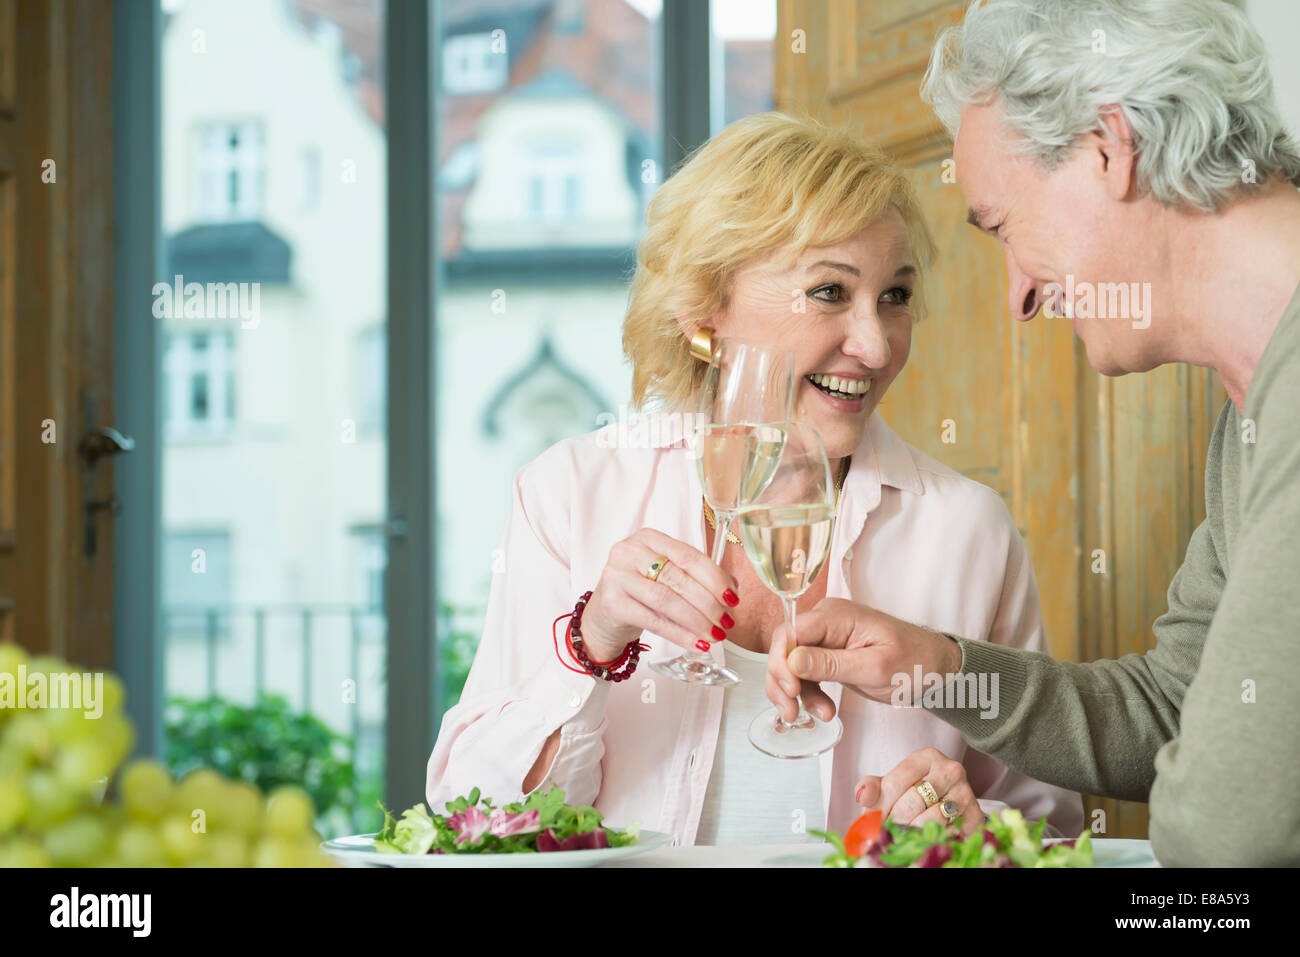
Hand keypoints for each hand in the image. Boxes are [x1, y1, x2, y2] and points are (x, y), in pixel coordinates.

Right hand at [579, 528, 738, 661]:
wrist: (603, 616)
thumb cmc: (640, 593)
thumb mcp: (665, 577)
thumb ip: (696, 577)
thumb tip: (733, 588)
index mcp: (649, 538)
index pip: (689, 555)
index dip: (715, 578)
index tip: (733, 598)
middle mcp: (630, 552)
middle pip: (679, 578)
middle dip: (709, 602)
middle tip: (727, 621)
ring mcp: (617, 576)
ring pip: (667, 599)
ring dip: (696, 620)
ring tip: (715, 634)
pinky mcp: (612, 602)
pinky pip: (653, 620)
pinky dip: (679, 634)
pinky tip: (696, 642)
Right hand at [764, 597, 961, 723]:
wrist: (936, 668)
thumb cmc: (915, 661)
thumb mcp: (875, 667)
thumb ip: (832, 663)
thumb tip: (792, 660)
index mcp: (836, 616)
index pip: (790, 631)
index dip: (782, 661)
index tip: (791, 690)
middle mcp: (825, 622)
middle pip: (784, 648)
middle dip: (783, 682)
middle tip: (792, 713)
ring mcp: (825, 639)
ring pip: (790, 664)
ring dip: (796, 693)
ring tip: (821, 715)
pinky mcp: (828, 657)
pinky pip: (803, 673)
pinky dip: (807, 693)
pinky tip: (822, 710)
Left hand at [854, 747, 986, 838]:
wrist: (944, 807)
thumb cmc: (912, 793)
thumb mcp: (889, 786)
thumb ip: (872, 787)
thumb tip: (863, 795)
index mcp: (927, 756)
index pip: (895, 783)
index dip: (881, 806)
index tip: (876, 819)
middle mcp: (951, 770)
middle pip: (912, 802)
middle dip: (896, 821)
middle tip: (890, 831)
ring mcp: (966, 793)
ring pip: (931, 820)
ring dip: (913, 834)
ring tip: (906, 835)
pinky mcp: (976, 817)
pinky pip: (949, 834)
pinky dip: (934, 840)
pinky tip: (926, 839)